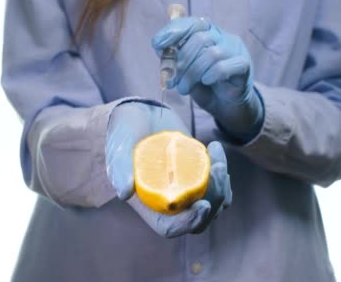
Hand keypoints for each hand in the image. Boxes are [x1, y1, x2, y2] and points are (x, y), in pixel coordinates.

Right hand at [106, 102, 231, 237]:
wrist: (140, 114)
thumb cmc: (124, 132)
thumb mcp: (118, 147)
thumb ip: (119, 168)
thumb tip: (124, 193)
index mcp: (149, 204)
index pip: (170, 227)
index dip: (188, 222)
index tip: (203, 205)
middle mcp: (170, 202)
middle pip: (198, 220)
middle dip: (214, 199)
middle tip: (218, 169)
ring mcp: (187, 190)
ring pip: (214, 204)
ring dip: (222, 185)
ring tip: (216, 156)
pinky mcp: (200, 175)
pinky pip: (219, 185)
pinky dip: (222, 173)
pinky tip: (215, 149)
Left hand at [152, 17, 263, 141]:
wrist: (226, 105)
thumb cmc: (203, 85)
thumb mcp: (184, 71)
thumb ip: (174, 59)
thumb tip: (160, 49)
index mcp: (206, 32)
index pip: (190, 23)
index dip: (172, 31)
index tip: (157, 44)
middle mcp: (222, 36)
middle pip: (199, 38)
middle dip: (181, 61)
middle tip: (172, 80)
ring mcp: (235, 49)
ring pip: (211, 54)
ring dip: (192, 73)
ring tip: (184, 89)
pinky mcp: (244, 65)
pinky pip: (225, 66)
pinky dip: (211, 75)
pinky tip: (205, 82)